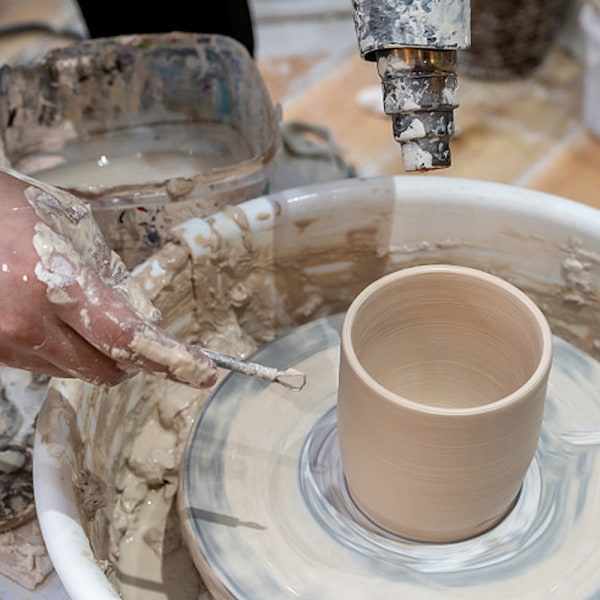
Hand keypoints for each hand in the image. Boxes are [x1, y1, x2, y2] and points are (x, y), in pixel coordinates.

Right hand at [0, 169, 216, 387]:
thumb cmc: (16, 211)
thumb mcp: (78, 233)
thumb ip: (114, 280)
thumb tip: (145, 320)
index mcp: (57, 286)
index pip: (128, 338)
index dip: (170, 358)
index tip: (200, 371)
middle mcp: (27, 325)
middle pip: (106, 369)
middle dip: (132, 359)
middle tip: (143, 338)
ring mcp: (5, 344)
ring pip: (77, 371)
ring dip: (95, 353)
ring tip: (82, 313)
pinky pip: (48, 366)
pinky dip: (65, 351)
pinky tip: (56, 319)